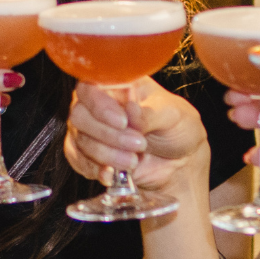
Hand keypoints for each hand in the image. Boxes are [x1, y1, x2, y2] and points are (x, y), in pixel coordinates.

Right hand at [64, 77, 207, 192]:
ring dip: (106, 154)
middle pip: (80, 115)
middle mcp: (99, 104)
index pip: (91, 87)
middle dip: (108, 135)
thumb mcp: (173, 116)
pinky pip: (78, 161)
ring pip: (80, 140)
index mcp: (118, 85)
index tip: (123, 122)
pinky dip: (95, 169)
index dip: (100, 105)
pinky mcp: (89, 155)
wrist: (181, 162)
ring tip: (135, 161)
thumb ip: (150, 114)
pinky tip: (114, 173)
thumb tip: (130, 111)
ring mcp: (92, 130)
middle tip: (138, 144)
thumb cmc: (178, 128)